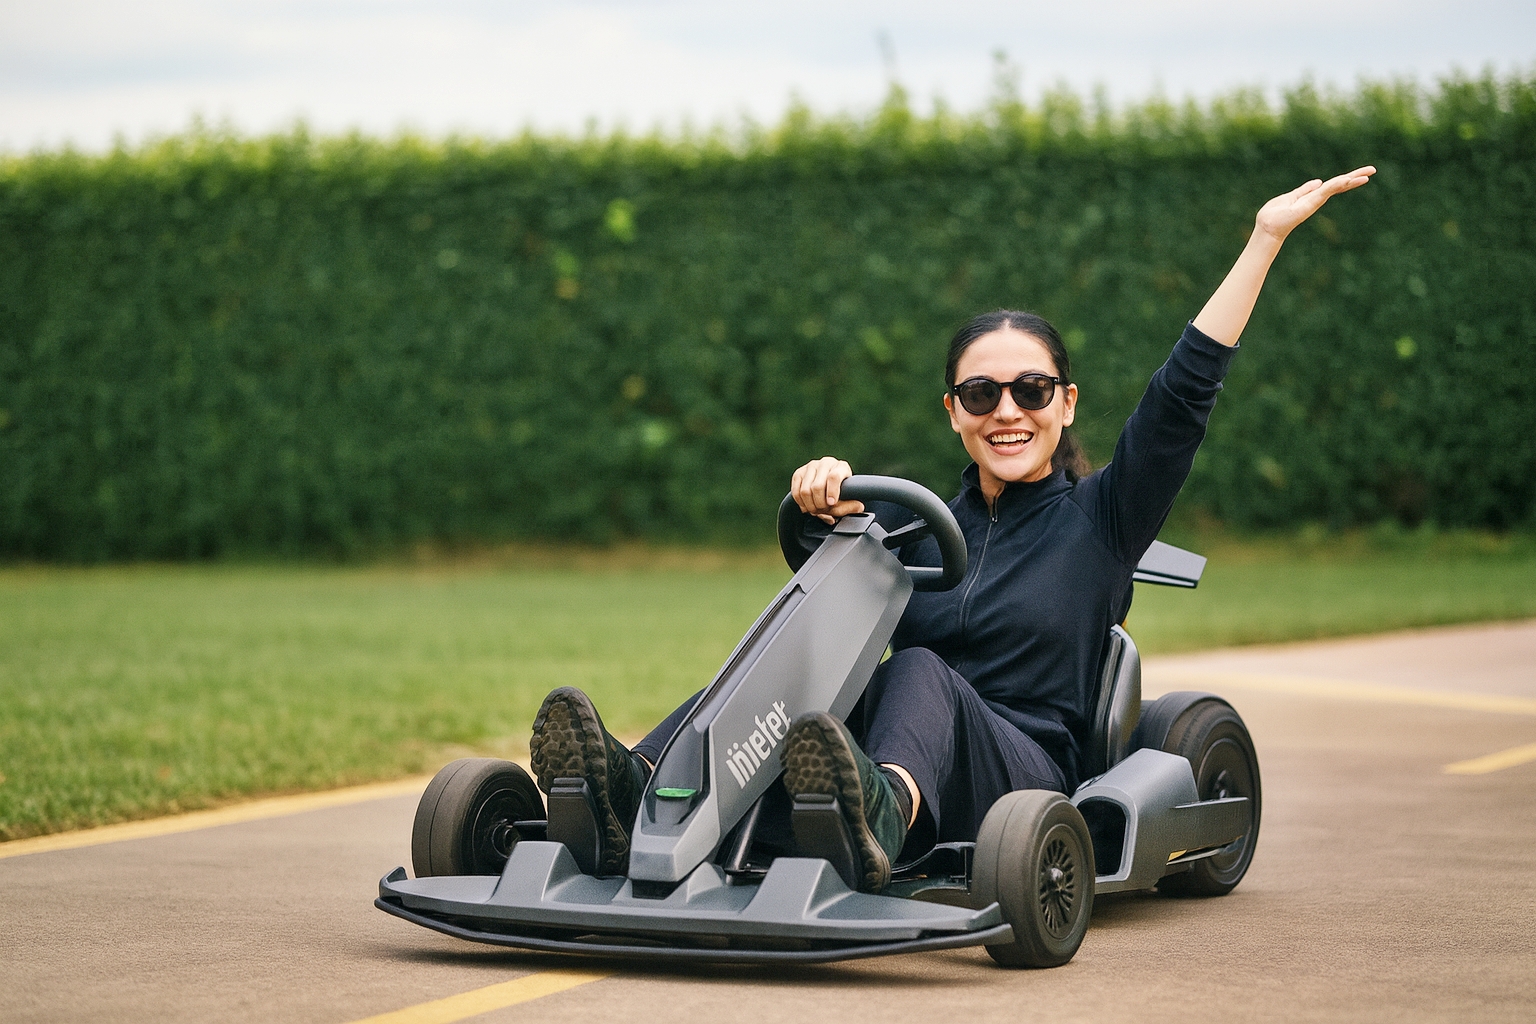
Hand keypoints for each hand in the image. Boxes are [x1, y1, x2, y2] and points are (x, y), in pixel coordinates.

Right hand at [790, 457, 863, 524]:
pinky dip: (801, 503)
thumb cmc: (839, 494)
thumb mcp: (848, 501)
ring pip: (805, 491)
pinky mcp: (799, 473)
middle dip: (820, 504)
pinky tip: (807, 506)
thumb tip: (859, 507)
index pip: (834, 477)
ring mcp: (811, 466)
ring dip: (810, 506)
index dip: (832, 492)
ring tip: (816, 510)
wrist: (827, 488)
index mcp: (841, 467)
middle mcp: (826, 463)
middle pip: (817, 487)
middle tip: (823, 511)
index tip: (831, 503)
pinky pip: (796, 492)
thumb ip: (851, 506)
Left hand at [1254, 166, 1375, 243]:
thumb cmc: (1273, 215)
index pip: (1332, 185)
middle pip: (1339, 185)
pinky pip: (1325, 191)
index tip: (1361, 174)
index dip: (1346, 178)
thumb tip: (1317, 182)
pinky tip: (1347, 179)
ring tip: (1367, 175)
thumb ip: (1303, 191)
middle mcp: (1316, 199)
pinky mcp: (1310, 204)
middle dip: (1355, 177)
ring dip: (1351, 180)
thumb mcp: (1289, 198)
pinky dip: (1335, 185)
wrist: (1266, 228)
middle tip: (1373, 170)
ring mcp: (1314, 202)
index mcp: (1311, 196)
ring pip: (1336, 187)